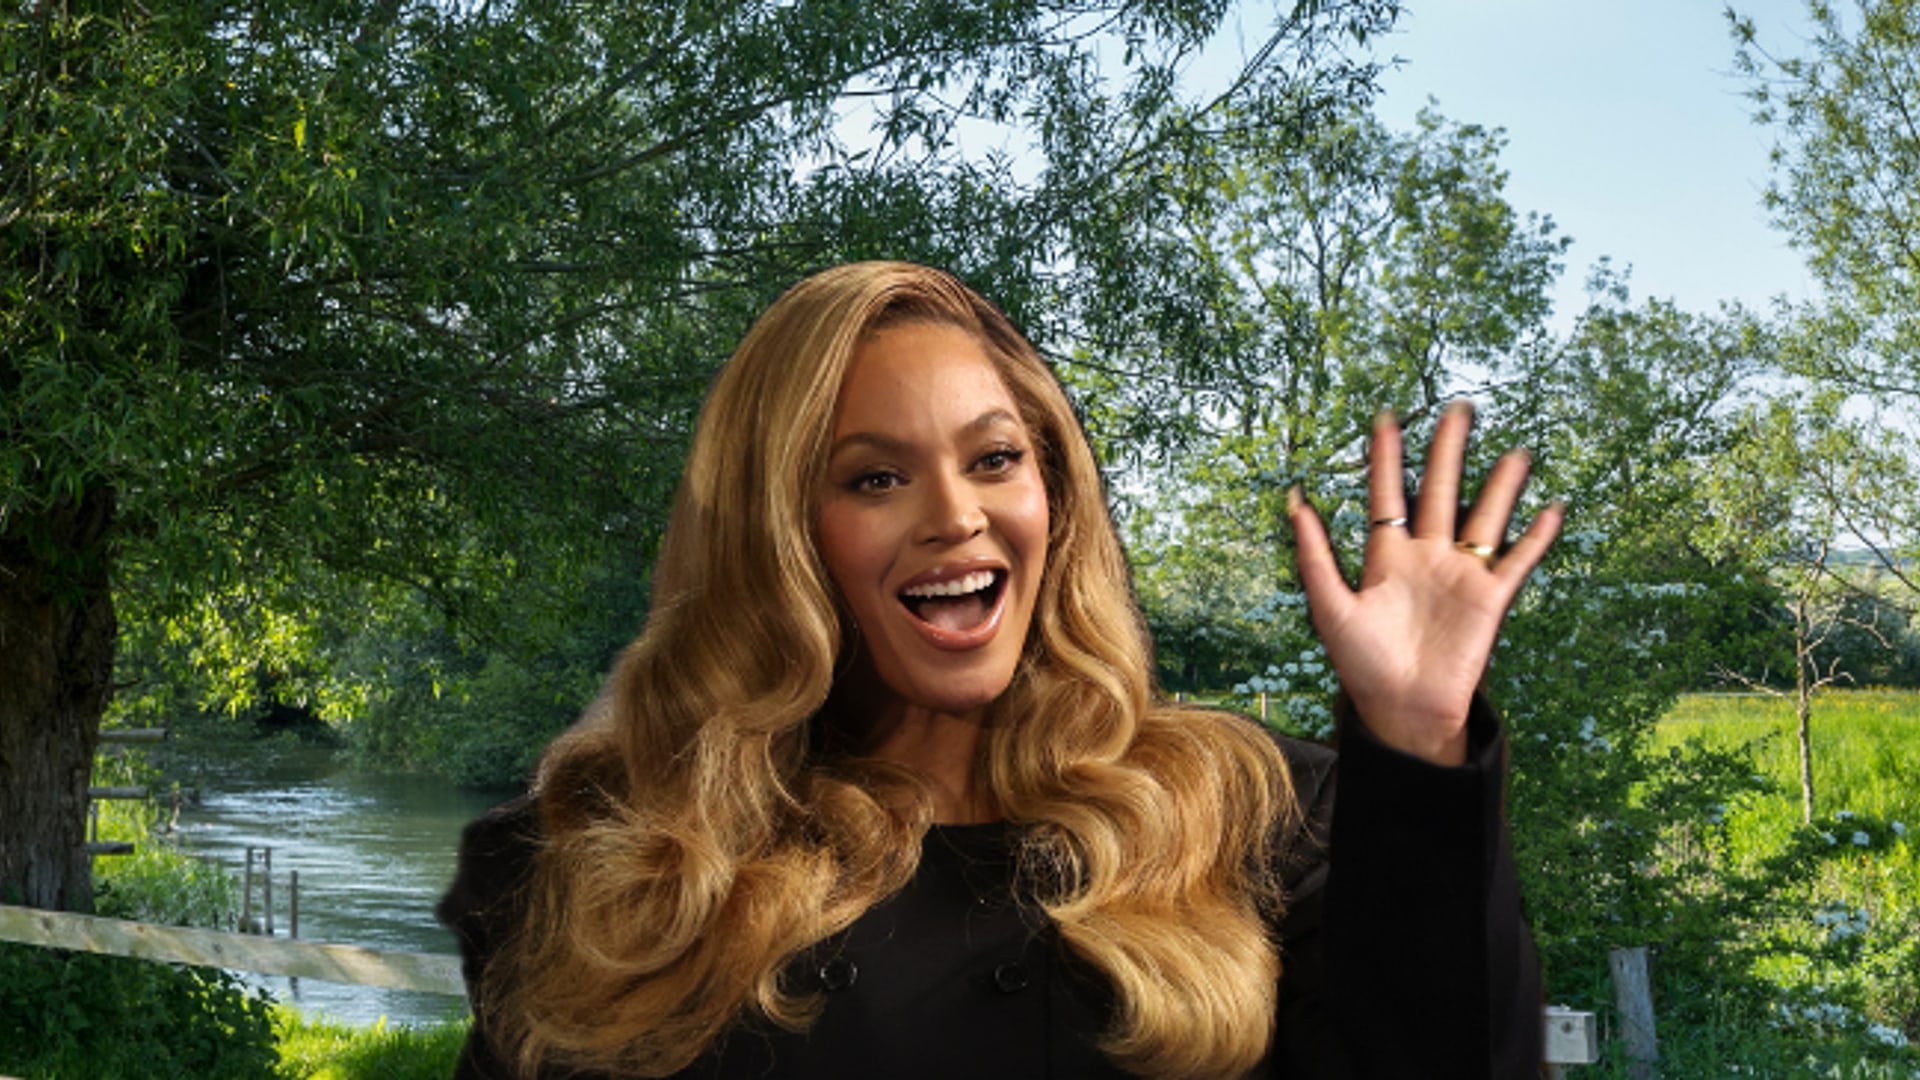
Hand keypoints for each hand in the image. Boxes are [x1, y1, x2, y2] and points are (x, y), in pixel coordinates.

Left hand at [1287, 402, 1562, 765]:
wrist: (1401, 710)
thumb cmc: (1362, 664)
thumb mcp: (1330, 606)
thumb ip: (1314, 554)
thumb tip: (1294, 499)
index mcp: (1385, 556)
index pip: (1386, 493)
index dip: (1385, 456)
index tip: (1386, 416)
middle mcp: (1425, 557)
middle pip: (1439, 491)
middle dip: (1448, 451)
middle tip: (1458, 408)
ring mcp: (1460, 575)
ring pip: (1485, 518)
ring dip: (1500, 486)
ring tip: (1516, 451)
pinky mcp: (1490, 599)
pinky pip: (1518, 561)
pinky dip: (1536, 537)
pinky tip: (1552, 509)